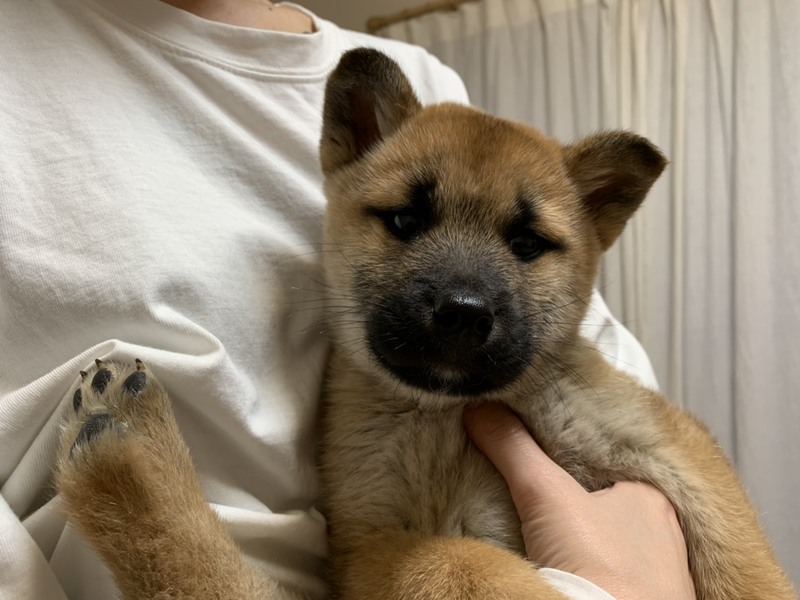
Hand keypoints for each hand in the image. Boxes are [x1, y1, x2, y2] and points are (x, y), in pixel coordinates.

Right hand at [463, 403, 695, 599]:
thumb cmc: (599, 567)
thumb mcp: (544, 493)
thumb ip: (512, 448)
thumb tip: (479, 409)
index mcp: (651, 497)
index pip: (612, 466)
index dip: (577, 461)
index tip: (548, 460)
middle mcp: (666, 534)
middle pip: (612, 506)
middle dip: (581, 505)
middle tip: (543, 500)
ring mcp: (661, 576)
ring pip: (617, 546)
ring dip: (588, 543)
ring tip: (551, 538)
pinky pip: (618, 579)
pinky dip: (594, 573)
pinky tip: (568, 571)